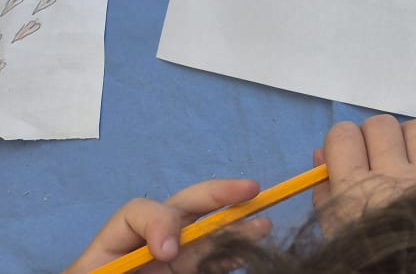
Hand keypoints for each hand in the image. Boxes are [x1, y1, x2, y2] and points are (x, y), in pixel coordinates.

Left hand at [62, 179, 273, 273]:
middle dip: (216, 195)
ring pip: (205, 234)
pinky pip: (212, 262)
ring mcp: (168, 264)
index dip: (159, 222)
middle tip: (249, 190)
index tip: (166, 253)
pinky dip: (232, 255)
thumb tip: (170, 253)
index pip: (137, 213)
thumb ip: (126, 266)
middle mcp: (144, 248)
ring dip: (236, 226)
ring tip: (262, 224)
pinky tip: (250, 250)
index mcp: (112, 248)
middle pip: (181, 208)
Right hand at [313, 115, 415, 235]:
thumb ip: (325, 192)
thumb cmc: (371, 252)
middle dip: (374, 135)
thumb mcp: (336, 231)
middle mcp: (392, 174)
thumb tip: (321, 153)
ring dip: (408, 137)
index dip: (343, 140)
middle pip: (380, 125)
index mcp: (355, 188)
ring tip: (406, 157)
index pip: (343, 136)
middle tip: (376, 155)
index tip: (347, 153)